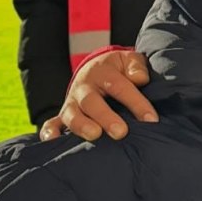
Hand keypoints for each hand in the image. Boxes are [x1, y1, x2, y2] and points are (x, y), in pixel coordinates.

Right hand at [39, 51, 155, 141]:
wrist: (97, 68)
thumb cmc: (119, 68)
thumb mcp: (129, 60)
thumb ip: (136, 66)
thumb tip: (139, 78)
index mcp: (102, 72)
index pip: (119, 87)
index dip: (136, 103)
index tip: (151, 119)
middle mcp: (84, 87)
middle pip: (91, 102)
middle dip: (106, 117)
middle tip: (121, 132)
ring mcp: (72, 102)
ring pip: (71, 114)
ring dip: (81, 125)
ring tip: (94, 135)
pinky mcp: (63, 114)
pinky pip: (52, 123)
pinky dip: (50, 131)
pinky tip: (52, 140)